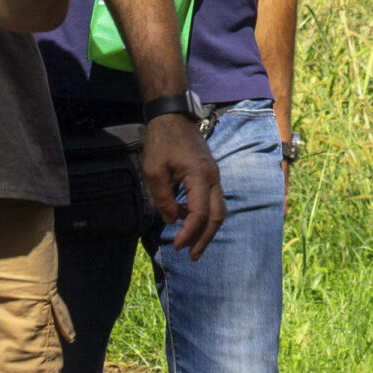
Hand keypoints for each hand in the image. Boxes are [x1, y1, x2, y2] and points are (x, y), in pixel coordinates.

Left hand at [143, 113, 223, 259]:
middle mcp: (213, 178)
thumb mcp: (154, 171)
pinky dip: (204, 216)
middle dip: (205, 239)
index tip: (176, 245)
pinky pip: (212, 200)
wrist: (172, 116)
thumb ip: (163, 198)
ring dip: (207, 230)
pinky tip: (188, 223)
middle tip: (192, 256)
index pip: (199, 214)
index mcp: (200, 177)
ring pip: (218, 210)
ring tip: (194, 247)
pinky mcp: (209, 174)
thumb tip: (171, 220)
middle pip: (217, 216)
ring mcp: (214, 176)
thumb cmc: (161, 140)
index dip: (188, 233)